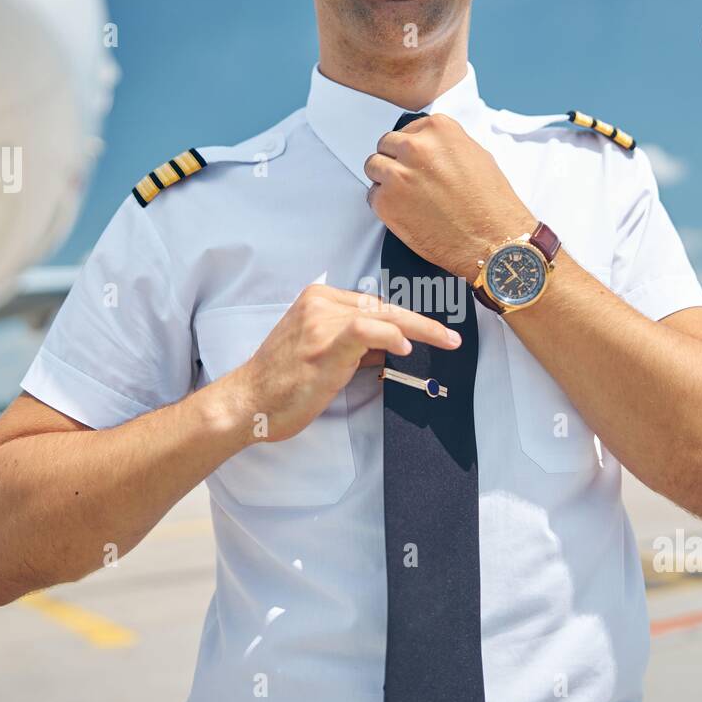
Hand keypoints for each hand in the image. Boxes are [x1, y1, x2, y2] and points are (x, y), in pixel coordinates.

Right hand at [232, 284, 460, 442]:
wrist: (249, 401)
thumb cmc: (283, 383)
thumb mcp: (323, 354)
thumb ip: (356, 345)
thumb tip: (392, 345)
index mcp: (318, 300)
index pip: (373, 304)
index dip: (407, 318)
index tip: (433, 330)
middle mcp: (320, 304)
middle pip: (383, 307)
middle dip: (423, 322)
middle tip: (451, 337)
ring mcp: (321, 322)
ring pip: (382, 316)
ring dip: (420, 329)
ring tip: (445, 342)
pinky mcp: (324, 344)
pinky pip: (366, 330)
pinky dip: (390, 335)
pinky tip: (406, 347)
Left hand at [363, 113, 534, 279]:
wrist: (493, 240)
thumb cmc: (490, 203)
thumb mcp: (476, 156)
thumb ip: (446, 146)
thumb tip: (430, 148)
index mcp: (438, 130)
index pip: (407, 130)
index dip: (411, 149)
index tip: (416, 162)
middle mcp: (415, 147)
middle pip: (386, 145)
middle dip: (395, 161)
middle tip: (409, 180)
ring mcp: (398, 174)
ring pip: (373, 167)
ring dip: (385, 179)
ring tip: (405, 196)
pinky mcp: (386, 202)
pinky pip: (372, 196)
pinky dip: (385, 204)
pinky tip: (406, 213)